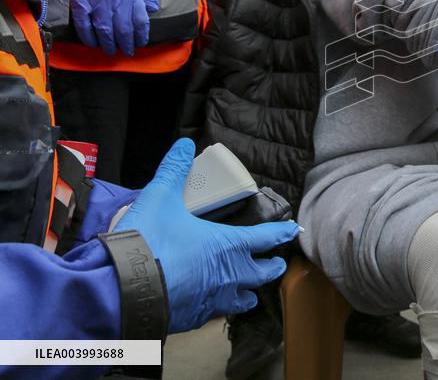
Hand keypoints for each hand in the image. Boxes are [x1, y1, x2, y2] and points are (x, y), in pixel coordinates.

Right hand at [53, 0, 158, 55]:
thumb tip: (153, 9)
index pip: (140, 20)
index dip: (141, 35)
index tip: (140, 43)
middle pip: (124, 29)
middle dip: (126, 44)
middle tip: (127, 51)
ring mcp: (97, 1)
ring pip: (105, 30)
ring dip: (109, 44)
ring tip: (110, 50)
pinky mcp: (79, 1)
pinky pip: (84, 25)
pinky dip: (89, 37)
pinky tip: (92, 42)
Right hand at [117, 139, 299, 333]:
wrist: (118, 290)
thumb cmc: (146, 243)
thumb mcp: (159, 198)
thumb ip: (173, 170)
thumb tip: (182, 146)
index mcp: (227, 246)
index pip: (265, 238)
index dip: (280, 233)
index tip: (292, 231)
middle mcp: (227, 276)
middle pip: (262, 274)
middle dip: (272, 268)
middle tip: (277, 263)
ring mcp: (211, 301)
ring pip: (241, 300)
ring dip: (248, 293)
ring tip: (250, 292)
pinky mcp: (191, 319)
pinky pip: (212, 314)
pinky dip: (217, 308)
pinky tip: (210, 305)